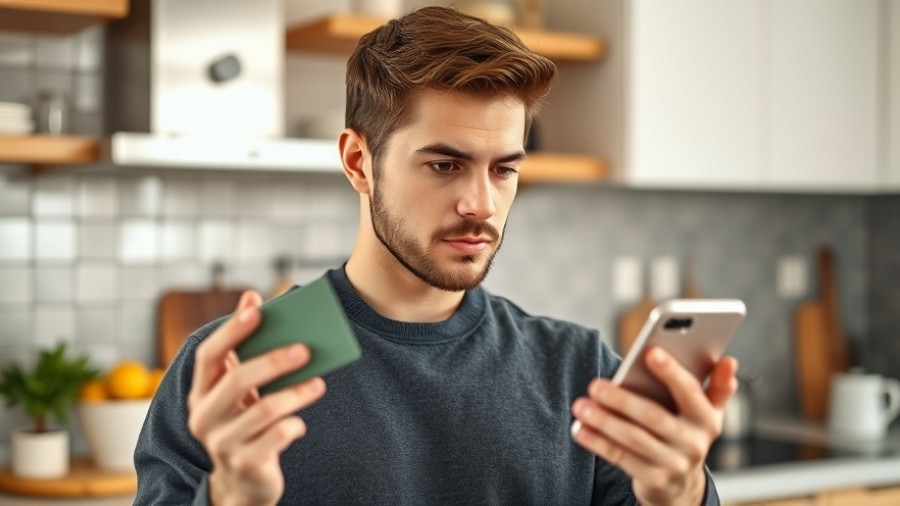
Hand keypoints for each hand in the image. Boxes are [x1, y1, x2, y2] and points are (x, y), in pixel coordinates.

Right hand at [187, 290, 326, 505]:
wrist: (242, 481)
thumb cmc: (244, 422)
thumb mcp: (237, 389)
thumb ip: (242, 346)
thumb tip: (251, 296)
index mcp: (200, 392)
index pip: (209, 355)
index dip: (231, 330)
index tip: (257, 308)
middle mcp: (204, 417)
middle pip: (238, 380)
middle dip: (273, 361)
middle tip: (306, 349)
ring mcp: (222, 443)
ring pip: (263, 410)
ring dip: (296, 394)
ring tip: (319, 384)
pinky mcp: (246, 464)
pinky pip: (278, 436)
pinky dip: (294, 425)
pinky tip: (300, 423)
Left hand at [570, 347, 737, 505]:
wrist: (681, 484)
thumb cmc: (686, 432)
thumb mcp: (706, 411)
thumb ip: (717, 385)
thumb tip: (729, 361)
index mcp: (707, 418)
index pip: (690, 391)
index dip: (672, 372)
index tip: (651, 352)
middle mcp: (694, 443)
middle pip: (654, 417)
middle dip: (622, 399)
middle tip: (594, 384)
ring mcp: (674, 464)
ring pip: (634, 438)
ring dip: (604, 421)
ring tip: (580, 405)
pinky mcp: (654, 480)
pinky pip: (621, 458)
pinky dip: (598, 442)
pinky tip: (580, 429)